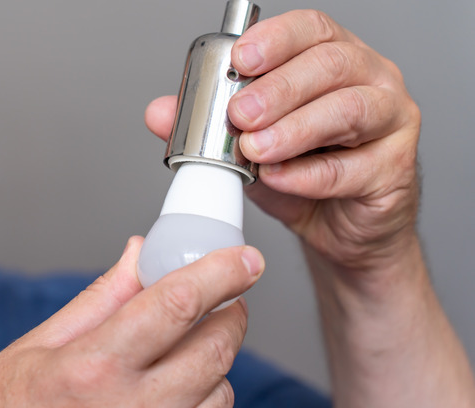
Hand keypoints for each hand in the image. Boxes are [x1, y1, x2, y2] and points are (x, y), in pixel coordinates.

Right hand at [0, 237, 263, 407]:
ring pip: (222, 392)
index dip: (222, 272)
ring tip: (176, 362)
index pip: (178, 304)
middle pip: (215, 348)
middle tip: (217, 304)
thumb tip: (140, 253)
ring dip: (213, 367)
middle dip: (228, 315)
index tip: (246, 259)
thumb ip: (101, 298)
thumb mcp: (38, 345)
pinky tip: (175, 405)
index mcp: (94, 366)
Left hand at [146, 10, 420, 274]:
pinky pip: (352, 168)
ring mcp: (390, 122)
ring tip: (255, 149)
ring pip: (349, 110)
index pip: (310, 30)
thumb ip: (204, 125)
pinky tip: (277, 178)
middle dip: (278, 87)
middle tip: (239, 113)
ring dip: (294, 128)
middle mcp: (370, 80)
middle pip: (330, 65)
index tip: (240, 58)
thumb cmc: (301, 174)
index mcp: (333, 60)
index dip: (275, 38)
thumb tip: (159, 111)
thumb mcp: (245, 145)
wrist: (338, 229)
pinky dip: (308, 175)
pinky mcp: (396, 169)